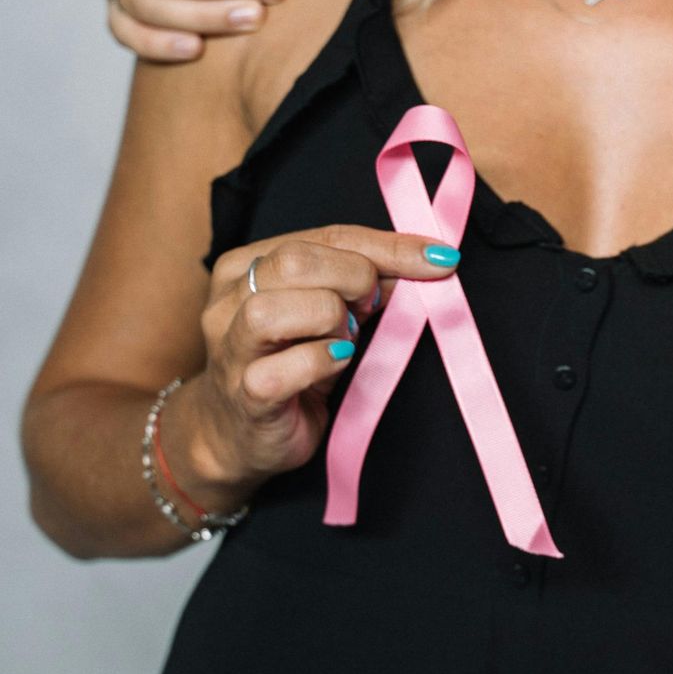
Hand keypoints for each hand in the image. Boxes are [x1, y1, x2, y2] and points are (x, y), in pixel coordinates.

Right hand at [165, 225, 461, 508]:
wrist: (243, 437)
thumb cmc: (292, 365)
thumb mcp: (330, 315)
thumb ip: (365, 284)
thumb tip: (426, 263)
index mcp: (247, 265)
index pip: (328, 236)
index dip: (391, 247)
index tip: (443, 258)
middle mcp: (229, 300)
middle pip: (295, 262)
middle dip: (354, 279)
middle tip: (370, 310)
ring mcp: (231, 348)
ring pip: (273, 310)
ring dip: (329, 322)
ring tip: (345, 341)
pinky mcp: (244, 394)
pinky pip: (281, 370)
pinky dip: (320, 363)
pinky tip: (337, 363)